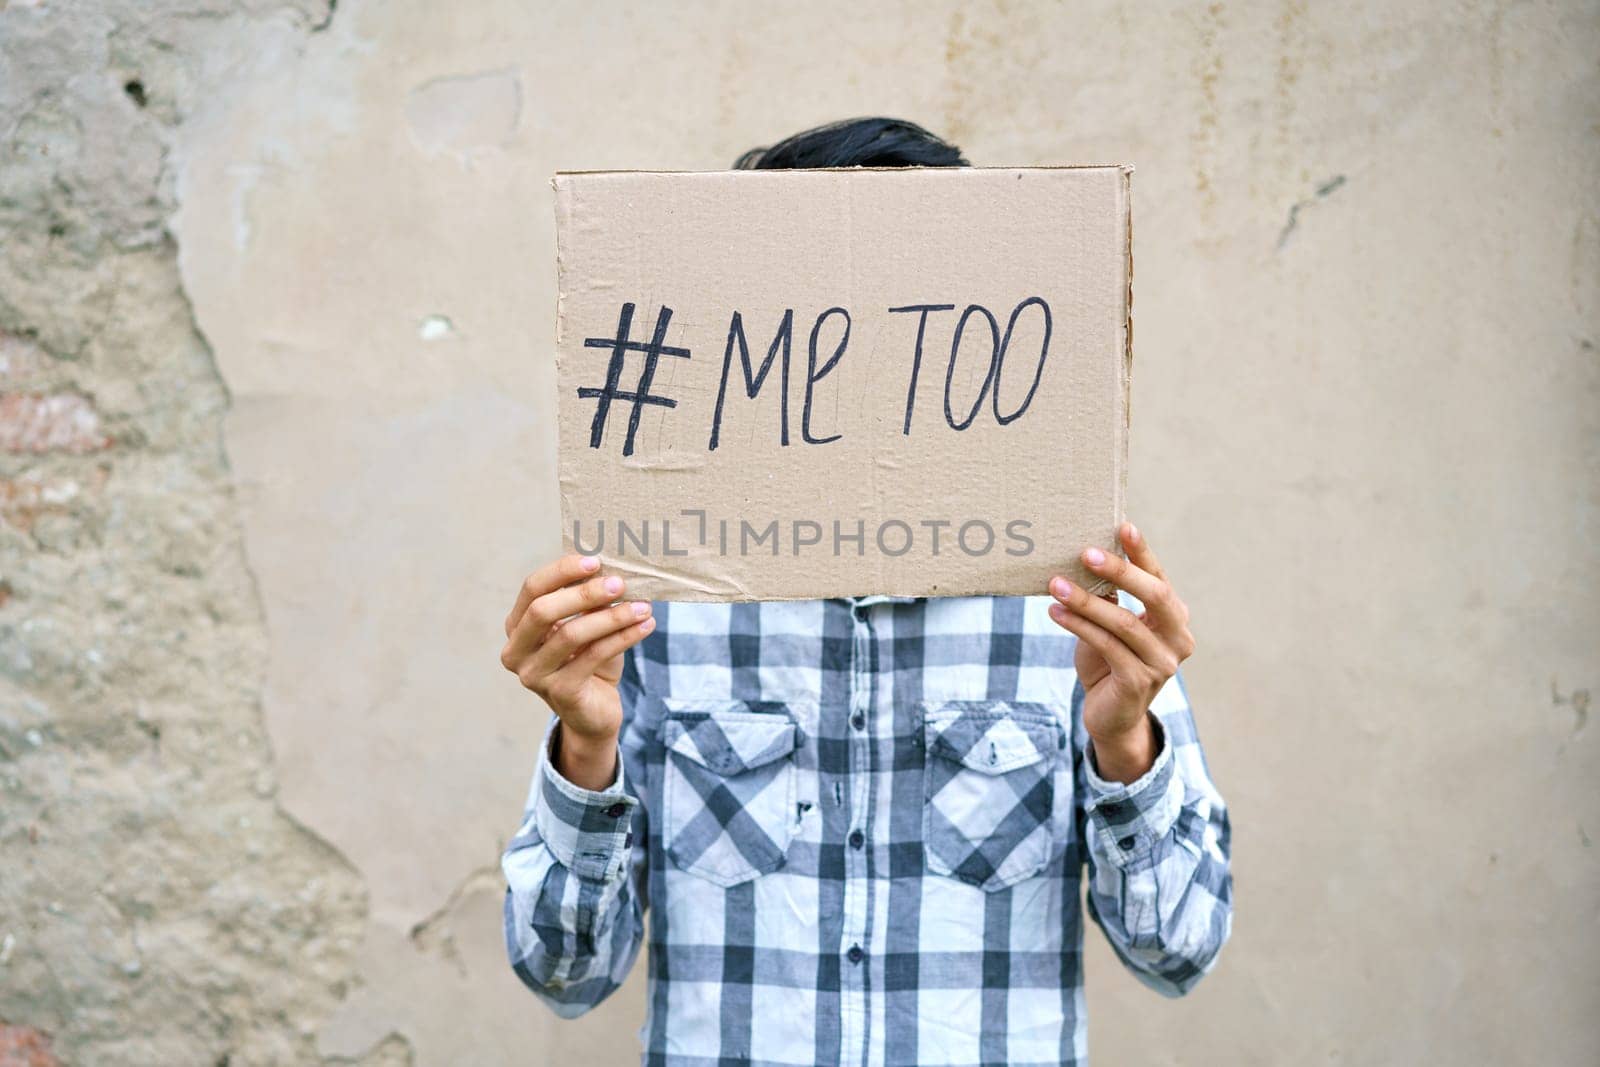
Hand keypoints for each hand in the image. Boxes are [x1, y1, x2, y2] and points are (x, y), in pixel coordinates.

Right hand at [499, 554, 654, 788]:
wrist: (595, 712)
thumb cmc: (588, 660)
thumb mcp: (585, 624)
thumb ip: (588, 600)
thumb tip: (613, 566)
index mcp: (517, 626)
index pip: (532, 589)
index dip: (562, 571)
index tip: (595, 561)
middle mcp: (516, 652)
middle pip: (543, 611)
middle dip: (584, 594)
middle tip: (620, 582)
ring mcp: (534, 675)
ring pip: (572, 634)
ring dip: (612, 616)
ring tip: (643, 606)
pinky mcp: (561, 693)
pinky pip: (594, 656)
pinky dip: (623, 637)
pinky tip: (646, 625)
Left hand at [1045, 523, 1194, 783]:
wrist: (1111, 716)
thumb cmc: (1109, 662)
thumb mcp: (1109, 625)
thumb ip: (1108, 598)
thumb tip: (1086, 558)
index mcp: (1174, 617)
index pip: (1159, 578)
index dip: (1142, 553)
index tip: (1123, 526)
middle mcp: (1178, 638)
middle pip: (1155, 595)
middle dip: (1121, 571)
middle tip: (1085, 552)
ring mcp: (1162, 663)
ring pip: (1124, 622)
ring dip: (1086, 601)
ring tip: (1055, 584)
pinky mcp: (1139, 682)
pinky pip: (1106, 646)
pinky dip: (1078, 626)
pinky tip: (1055, 612)